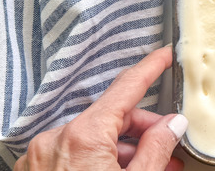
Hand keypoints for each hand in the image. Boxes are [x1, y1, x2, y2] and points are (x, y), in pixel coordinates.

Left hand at [14, 47, 186, 170]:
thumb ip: (157, 149)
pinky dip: (100, 160)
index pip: (126, 88)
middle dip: (143, 130)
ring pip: (93, 138)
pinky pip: (74, 154)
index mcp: (84, 135)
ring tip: (154, 168)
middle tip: (171, 148)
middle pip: (111, 117)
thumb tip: (172, 125)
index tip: (164, 54)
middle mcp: (57, 139)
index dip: (149, 69)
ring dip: (124, 150)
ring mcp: (42, 157)